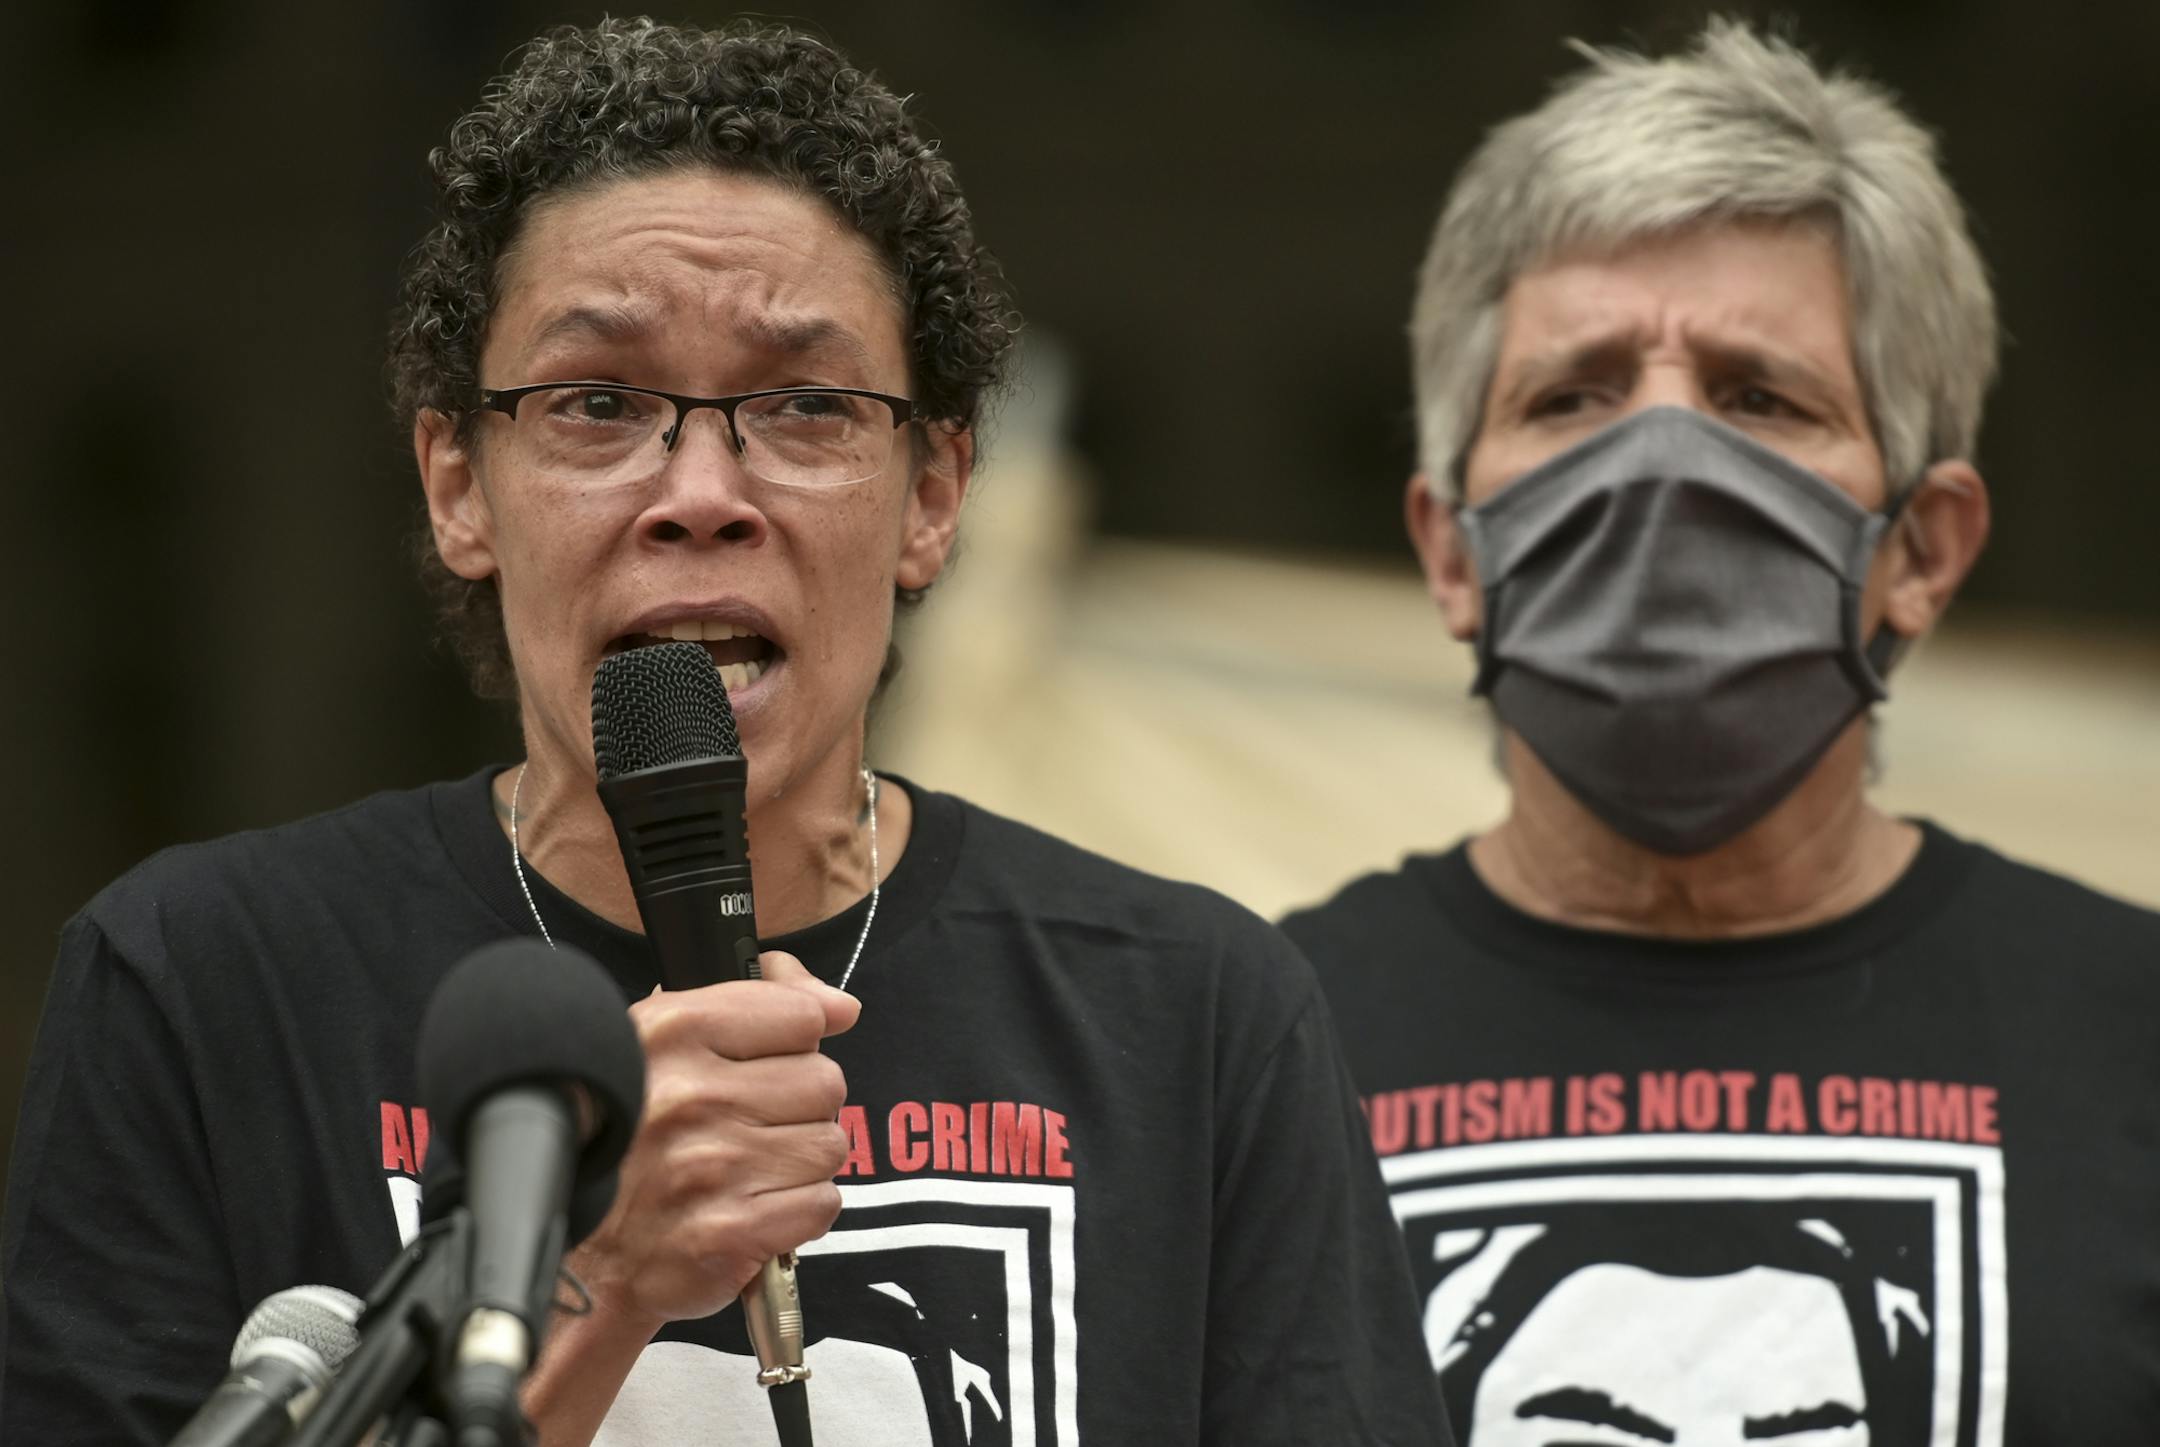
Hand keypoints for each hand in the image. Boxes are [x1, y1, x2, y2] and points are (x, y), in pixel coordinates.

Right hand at [567, 952, 858, 1331]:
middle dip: (800, 1106)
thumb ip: (755, 1003)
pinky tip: (754, 1208)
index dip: (794, 1043)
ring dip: (800, 1161)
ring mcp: (712, 1166)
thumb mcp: (660, 1041)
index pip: (801, 1016)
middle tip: (753, 1126)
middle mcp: (690, 1095)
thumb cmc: (621, 1135)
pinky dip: (798, 1211)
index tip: (768, 1065)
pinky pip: (821, 1204)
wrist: (568, 1244)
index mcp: (671, 1033)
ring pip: (828, 1145)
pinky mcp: (729, 1233)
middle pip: (824, 1081)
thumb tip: (841, 1005)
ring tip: (750, 1169)